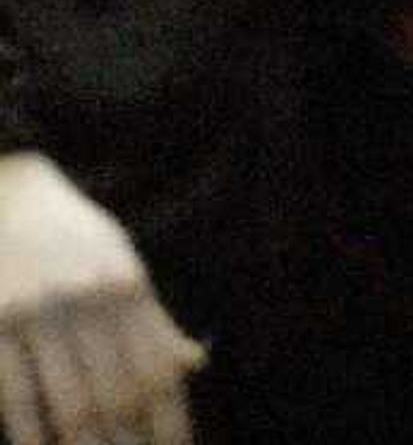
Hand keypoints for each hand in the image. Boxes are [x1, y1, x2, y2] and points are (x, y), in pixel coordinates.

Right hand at [0, 153, 200, 444]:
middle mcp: (91, 299)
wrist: (9, 192)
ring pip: (68, 400)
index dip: (167, 419)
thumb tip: (193, 362)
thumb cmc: (71, 236)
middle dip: (125, 442)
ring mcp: (41, 311)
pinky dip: (29, 430)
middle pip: (115, 393)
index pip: (156, 370)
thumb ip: (153, 317)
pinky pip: (16, 391)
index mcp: (129, 285)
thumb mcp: (122, 261)